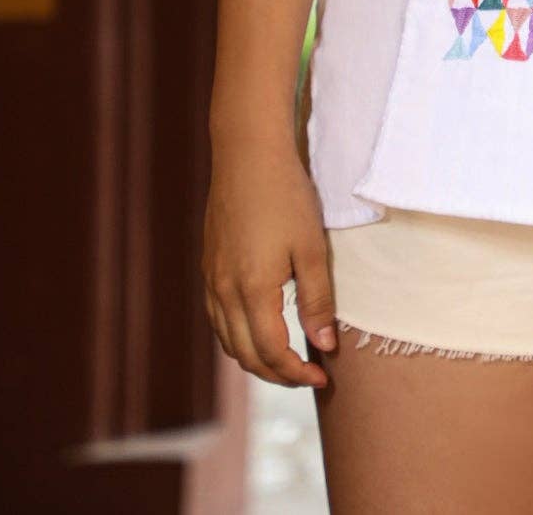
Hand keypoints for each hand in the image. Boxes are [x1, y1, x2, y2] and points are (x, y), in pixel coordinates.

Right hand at [202, 130, 337, 387]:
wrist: (248, 154)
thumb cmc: (286, 196)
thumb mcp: (311, 248)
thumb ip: (317, 301)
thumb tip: (324, 345)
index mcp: (252, 291)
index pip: (271, 353)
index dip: (297, 373)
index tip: (322, 378)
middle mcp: (224, 292)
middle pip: (246, 355)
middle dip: (277, 375)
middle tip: (308, 376)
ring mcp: (211, 279)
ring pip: (228, 341)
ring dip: (255, 359)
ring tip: (286, 360)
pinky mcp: (208, 266)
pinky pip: (218, 318)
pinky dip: (238, 337)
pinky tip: (258, 329)